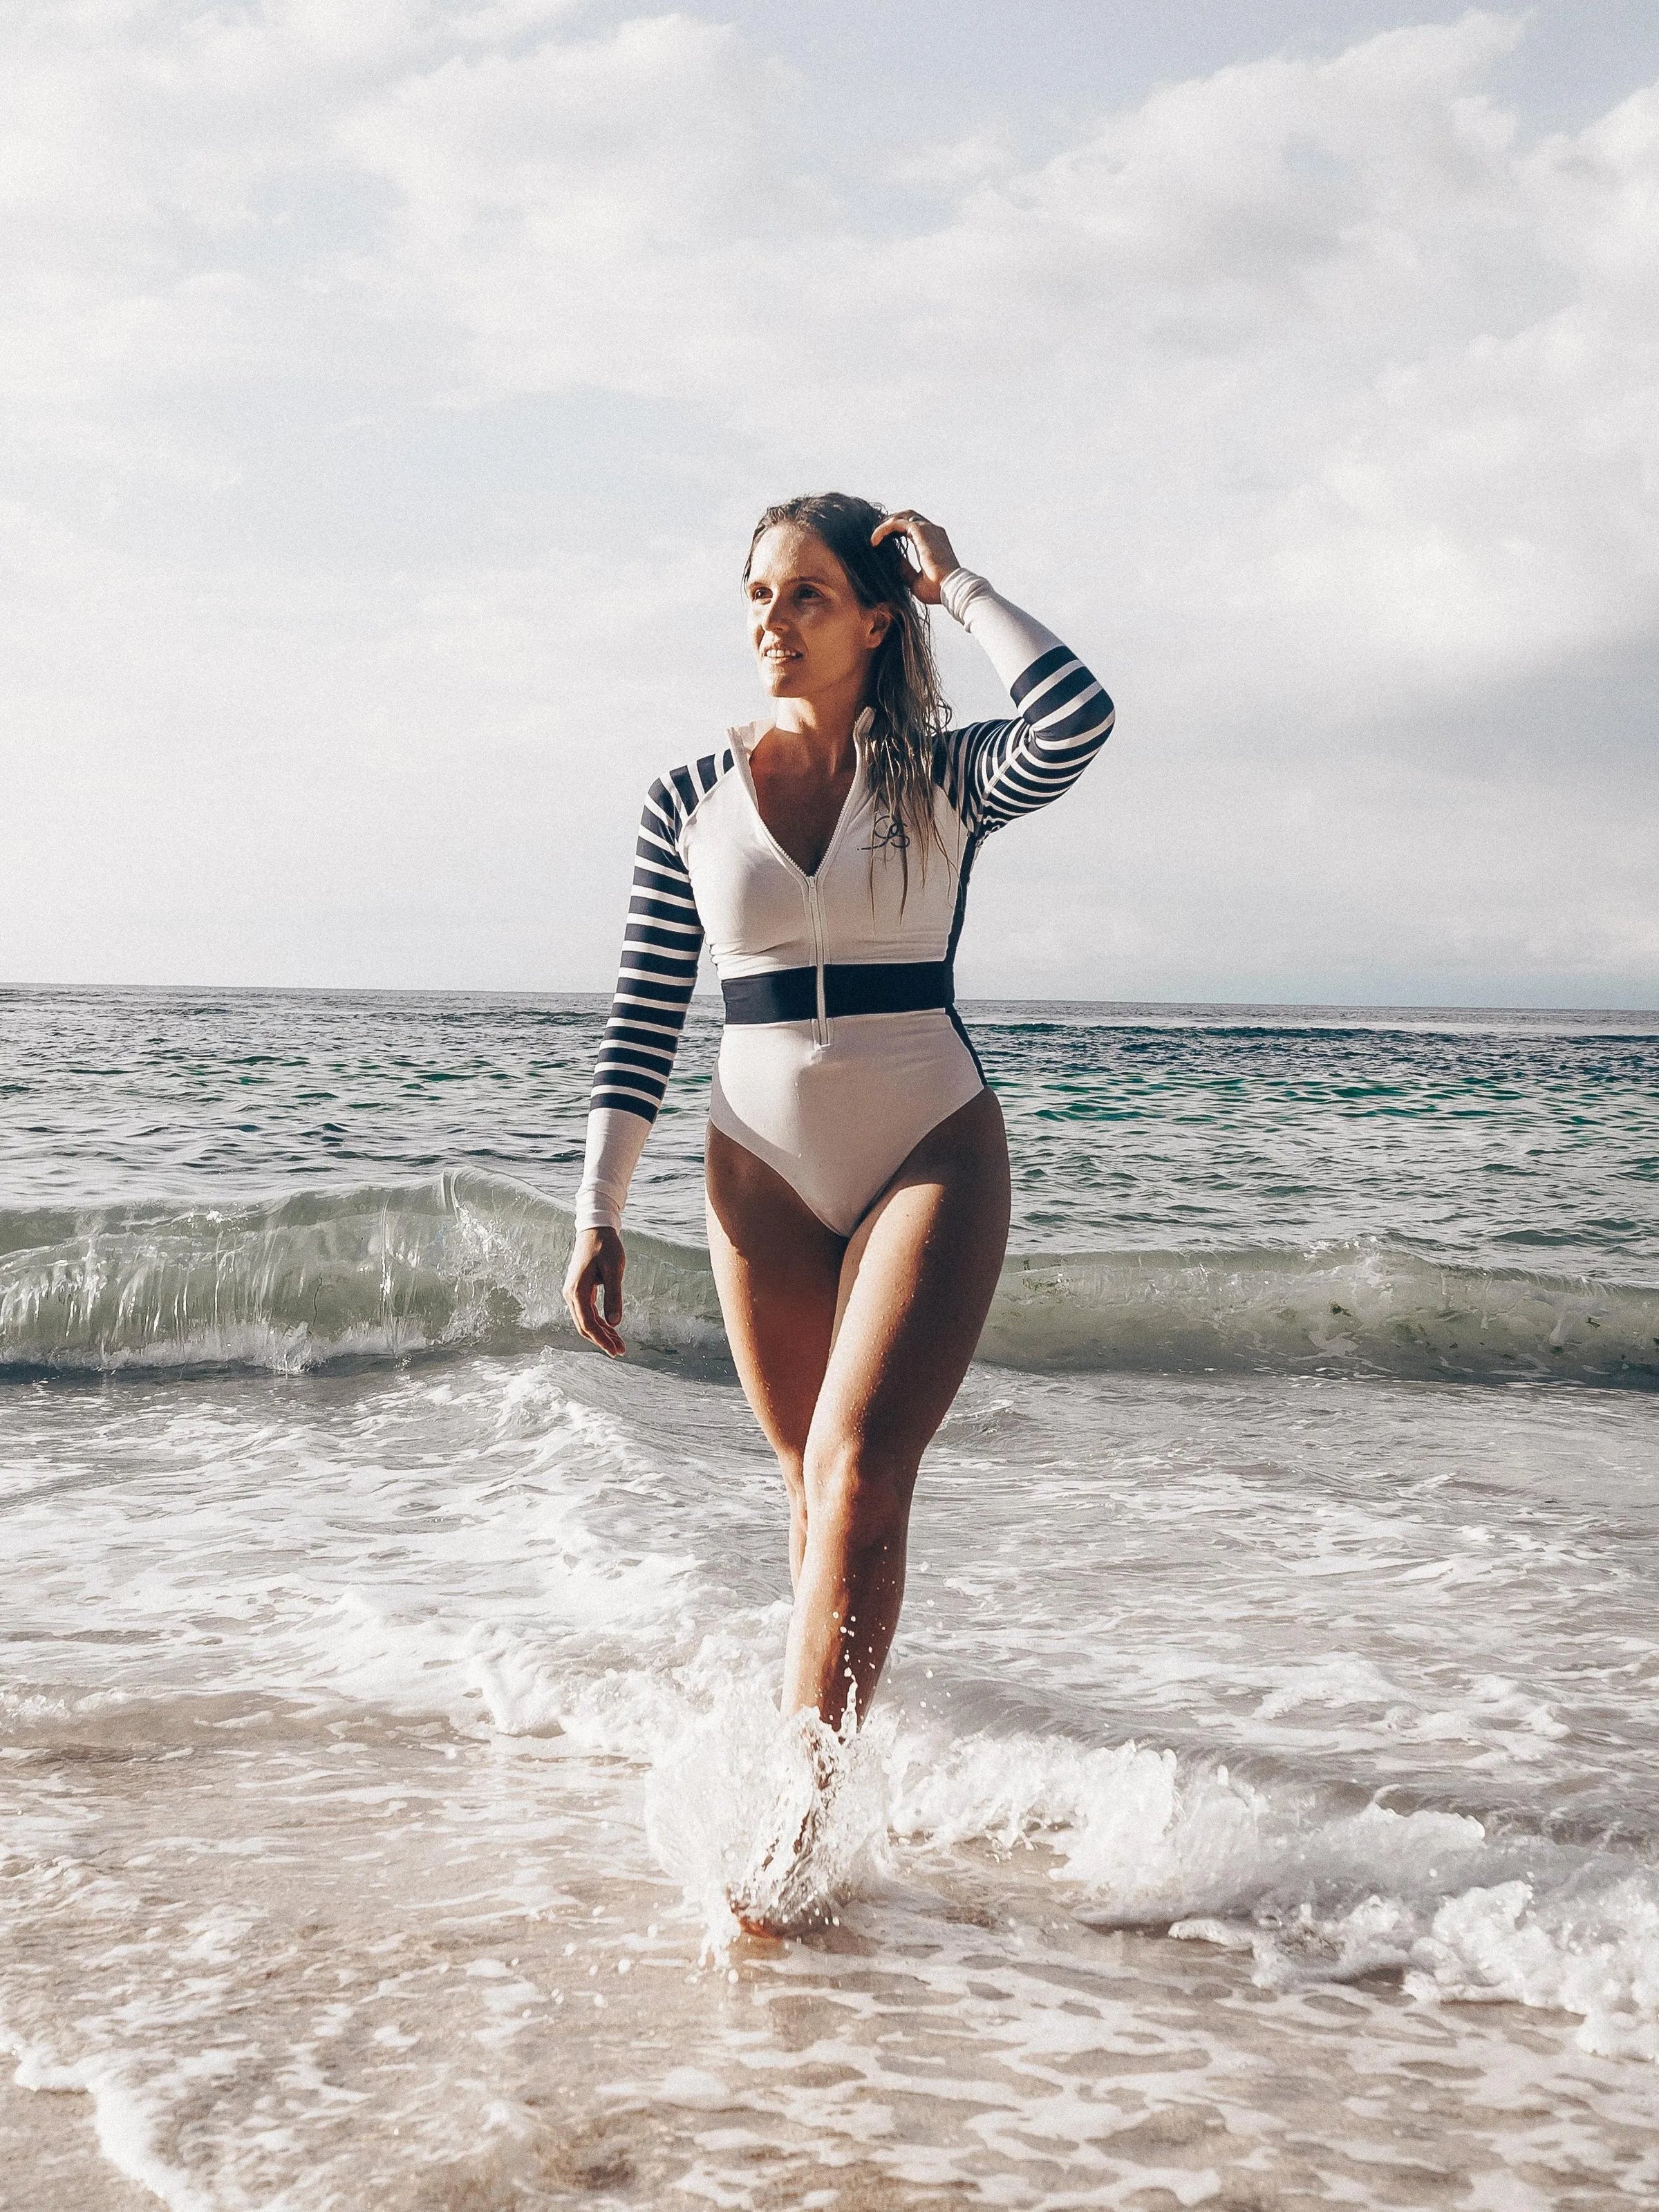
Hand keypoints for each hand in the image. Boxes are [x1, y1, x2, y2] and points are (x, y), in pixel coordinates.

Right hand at [562, 1227, 625, 1356]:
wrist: (595, 1229)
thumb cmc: (606, 1247)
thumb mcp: (614, 1270)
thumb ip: (614, 1296)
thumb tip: (615, 1322)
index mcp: (577, 1291)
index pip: (587, 1324)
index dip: (602, 1340)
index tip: (616, 1350)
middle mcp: (571, 1294)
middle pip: (585, 1326)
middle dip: (602, 1340)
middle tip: (620, 1351)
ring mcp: (574, 1293)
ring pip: (586, 1321)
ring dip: (602, 1333)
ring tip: (620, 1344)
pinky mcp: (580, 1291)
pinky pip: (588, 1312)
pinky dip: (600, 1322)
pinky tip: (613, 1329)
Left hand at [870, 510, 959, 604]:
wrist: (950, 588)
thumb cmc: (938, 589)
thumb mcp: (915, 580)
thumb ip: (905, 569)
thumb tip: (894, 563)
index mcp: (934, 541)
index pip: (913, 528)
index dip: (897, 531)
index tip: (883, 542)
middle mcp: (933, 531)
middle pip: (908, 517)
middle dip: (890, 522)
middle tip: (876, 536)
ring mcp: (928, 529)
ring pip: (902, 516)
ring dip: (885, 523)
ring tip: (873, 536)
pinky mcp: (921, 531)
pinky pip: (897, 523)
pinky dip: (884, 529)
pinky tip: (874, 540)